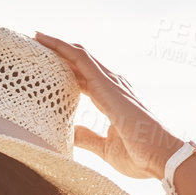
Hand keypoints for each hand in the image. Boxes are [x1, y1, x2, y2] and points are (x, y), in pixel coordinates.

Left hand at [34, 31, 185, 183]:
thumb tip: (71, 132)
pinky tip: (48, 42)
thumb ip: (88, 137)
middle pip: (81, 62)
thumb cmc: (140, 156)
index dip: (64, 67)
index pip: (83, 77)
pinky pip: (83, 61)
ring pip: (80, 56)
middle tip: (35, 40)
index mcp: (110, 100)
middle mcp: (112, 87)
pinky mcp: (108, 87)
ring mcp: (112, 84)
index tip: (43, 62)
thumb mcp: (105, 148)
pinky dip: (65, 50)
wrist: (160, 158)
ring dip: (58, 44)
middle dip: (58, 50)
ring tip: (37, 35)